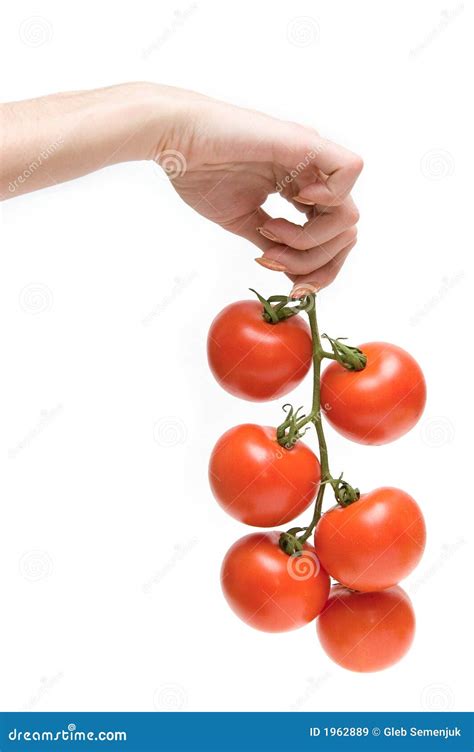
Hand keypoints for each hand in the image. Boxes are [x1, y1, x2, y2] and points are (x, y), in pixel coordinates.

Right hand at [159, 92, 362, 291]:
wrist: (175, 141)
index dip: (319, 271)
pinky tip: (295, 203)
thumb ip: (273, 245)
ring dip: (310, 241)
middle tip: (273, 260)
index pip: (331, 239)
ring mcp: (311, 158)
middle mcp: (311, 175)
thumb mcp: (243, 220)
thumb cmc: (199, 173)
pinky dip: (330, 200)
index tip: (290, 286)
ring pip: (349, 216)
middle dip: (315, 264)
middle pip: (345, 234)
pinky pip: (349, 170)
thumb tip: (292, 275)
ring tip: (269, 232)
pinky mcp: (305, 143)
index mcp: (298, 188)